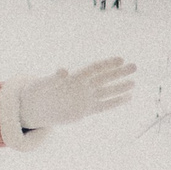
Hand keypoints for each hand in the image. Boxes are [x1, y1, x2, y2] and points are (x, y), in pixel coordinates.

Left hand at [14, 57, 134, 129]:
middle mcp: (82, 86)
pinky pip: (104, 105)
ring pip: (106, 91)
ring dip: (120, 87)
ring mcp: (85, 98)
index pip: (93, 69)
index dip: (106, 64)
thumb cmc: (37, 92)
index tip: (120, 59)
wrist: (35, 107)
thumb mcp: (43, 84)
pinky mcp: (86, 110)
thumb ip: (54, 78)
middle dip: (118, 72)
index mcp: (74, 78)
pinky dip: (115, 102)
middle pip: (104, 77)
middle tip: (135, 66)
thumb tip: (63, 69)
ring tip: (134, 82)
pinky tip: (129, 97)